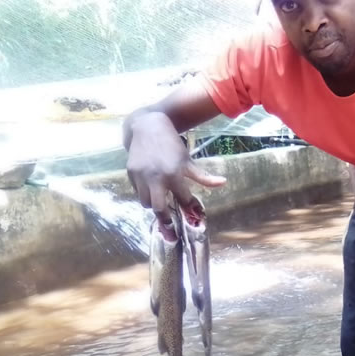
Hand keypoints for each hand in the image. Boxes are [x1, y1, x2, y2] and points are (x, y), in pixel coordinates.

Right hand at [126, 111, 225, 227]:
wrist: (148, 126)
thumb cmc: (172, 145)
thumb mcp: (188, 161)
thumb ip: (203, 177)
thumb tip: (223, 183)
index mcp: (173, 174)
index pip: (182, 200)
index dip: (188, 208)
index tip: (191, 214)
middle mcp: (155, 178)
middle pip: (159, 209)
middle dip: (165, 221)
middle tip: (170, 229)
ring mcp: (141, 176)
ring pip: (146, 202)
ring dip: (154, 205)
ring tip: (161, 203)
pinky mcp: (130, 173)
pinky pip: (137, 191)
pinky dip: (145, 193)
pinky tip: (151, 188)